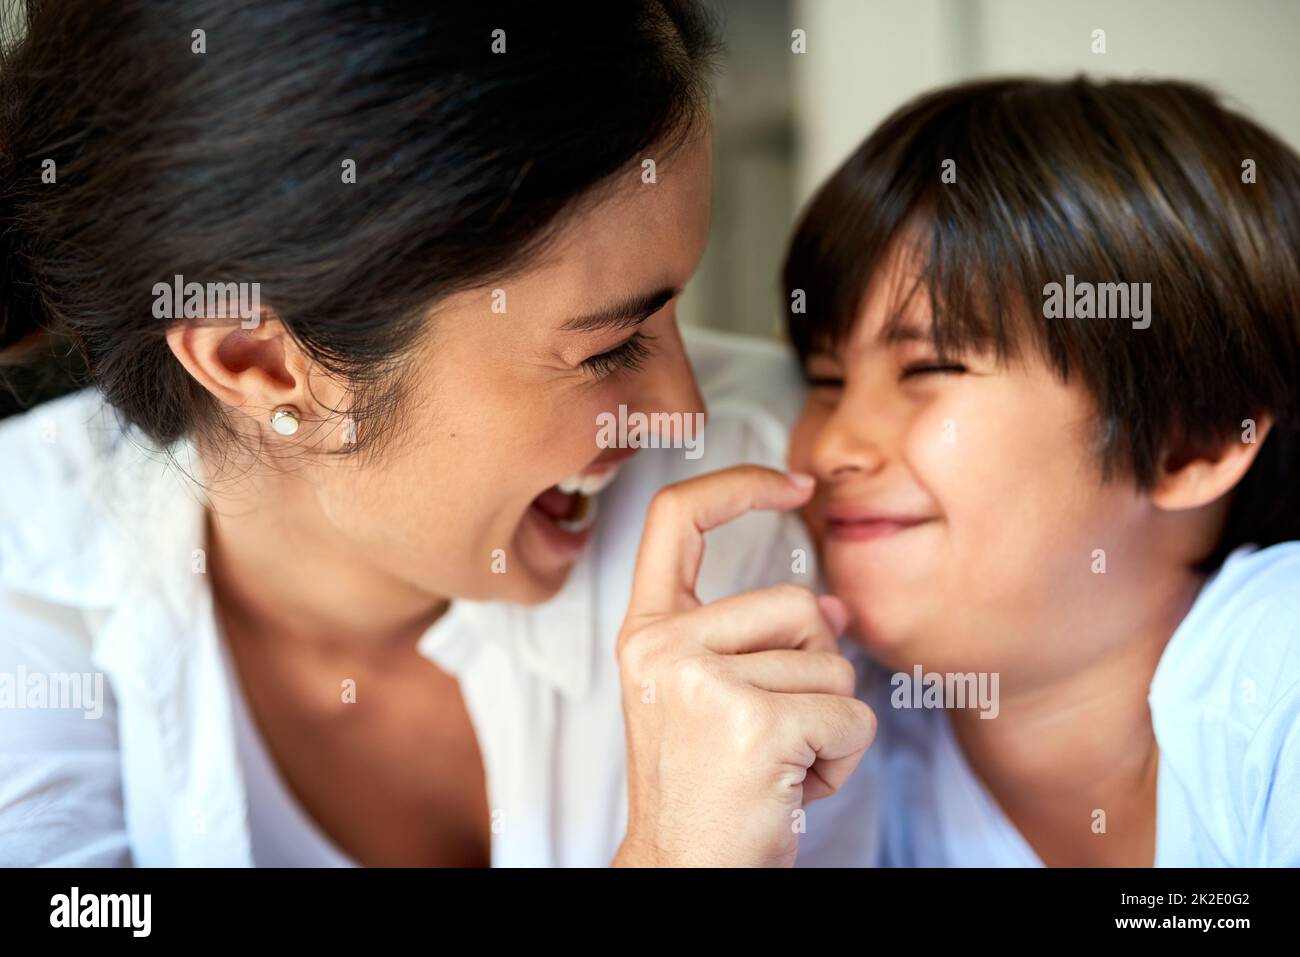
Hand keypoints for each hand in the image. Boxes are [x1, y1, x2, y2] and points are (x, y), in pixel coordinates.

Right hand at [613, 466, 876, 866]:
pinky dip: (842, 760)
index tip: (794, 484)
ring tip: (776, 764)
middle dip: (816, 669)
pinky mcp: (754, 723)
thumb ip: (762, 641)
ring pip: (834, 665)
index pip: (676, 517)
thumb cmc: (702, 789)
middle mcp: (663, 645)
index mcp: (646, 631)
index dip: (739, 485)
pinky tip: (793, 787)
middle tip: (772, 731)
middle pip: (798, 603)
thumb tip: (836, 610)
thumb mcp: (712, 698)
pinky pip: (852, 717)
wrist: (682, 872)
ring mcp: (704, 681)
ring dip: (828, 723)